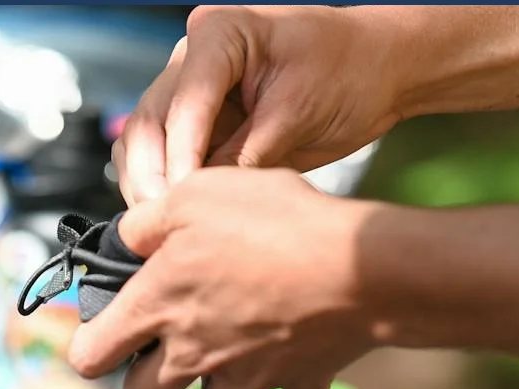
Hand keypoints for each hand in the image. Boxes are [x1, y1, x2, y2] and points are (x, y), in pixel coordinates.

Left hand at [66, 167, 376, 388]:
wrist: (359, 266)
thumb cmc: (276, 225)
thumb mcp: (195, 193)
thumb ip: (146, 221)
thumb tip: (124, 238)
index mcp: (157, 310)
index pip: (89, 357)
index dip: (90, 345)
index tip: (104, 329)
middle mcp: (193, 356)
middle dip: (147, 374)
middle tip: (167, 339)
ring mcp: (244, 377)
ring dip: (214, 386)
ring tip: (231, 346)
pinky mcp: (295, 383)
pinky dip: (290, 386)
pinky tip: (297, 355)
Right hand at [113, 5, 405, 204]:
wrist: (376, 72)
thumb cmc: (350, 72)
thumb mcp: (299, 114)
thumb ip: (246, 155)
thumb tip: (201, 199)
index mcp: (220, 33)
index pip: (185, 101)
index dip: (181, 155)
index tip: (184, 198)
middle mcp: (193, 57)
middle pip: (148, 121)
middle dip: (151, 174)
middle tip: (163, 219)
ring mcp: (191, 89)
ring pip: (142, 141)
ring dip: (147, 184)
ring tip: (163, 224)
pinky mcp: (198, 122)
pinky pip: (162, 155)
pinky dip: (161, 185)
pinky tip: (173, 214)